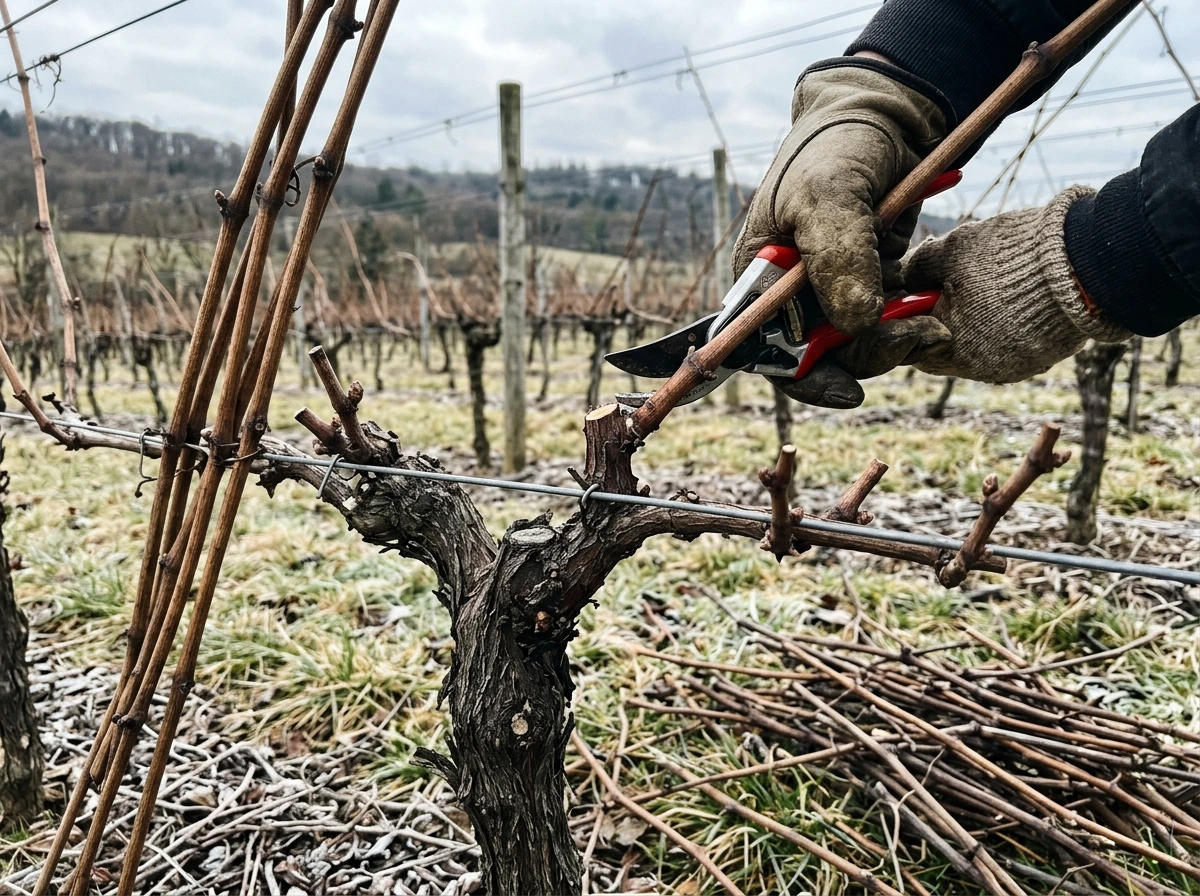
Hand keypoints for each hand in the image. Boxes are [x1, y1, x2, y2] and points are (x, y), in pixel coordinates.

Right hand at [732, 59, 948, 406]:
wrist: (886, 112)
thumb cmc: (836, 146)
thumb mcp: (828, 195)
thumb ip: (838, 258)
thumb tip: (856, 324)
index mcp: (758, 278)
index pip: (766, 349)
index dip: (803, 377)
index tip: (849, 389)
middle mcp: (790, 293)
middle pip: (818, 355)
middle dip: (864, 355)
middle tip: (914, 337)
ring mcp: (831, 289)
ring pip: (856, 344)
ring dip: (893, 341)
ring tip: (930, 323)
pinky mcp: (869, 282)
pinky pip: (884, 323)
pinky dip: (906, 324)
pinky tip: (928, 312)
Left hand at [900, 186, 1130, 382]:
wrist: (1086, 263)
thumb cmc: (1010, 256)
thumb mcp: (950, 251)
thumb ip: (916, 268)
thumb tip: (899, 275)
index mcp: (949, 350)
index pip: (909, 342)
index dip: (905, 315)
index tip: (909, 291)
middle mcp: (979, 369)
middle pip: (941, 345)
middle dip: (939, 316)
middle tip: (945, 283)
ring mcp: (1013, 367)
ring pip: (975, 345)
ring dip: (971, 319)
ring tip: (984, 282)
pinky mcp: (1040, 358)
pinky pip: (1007, 343)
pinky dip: (1001, 323)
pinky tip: (1010, 294)